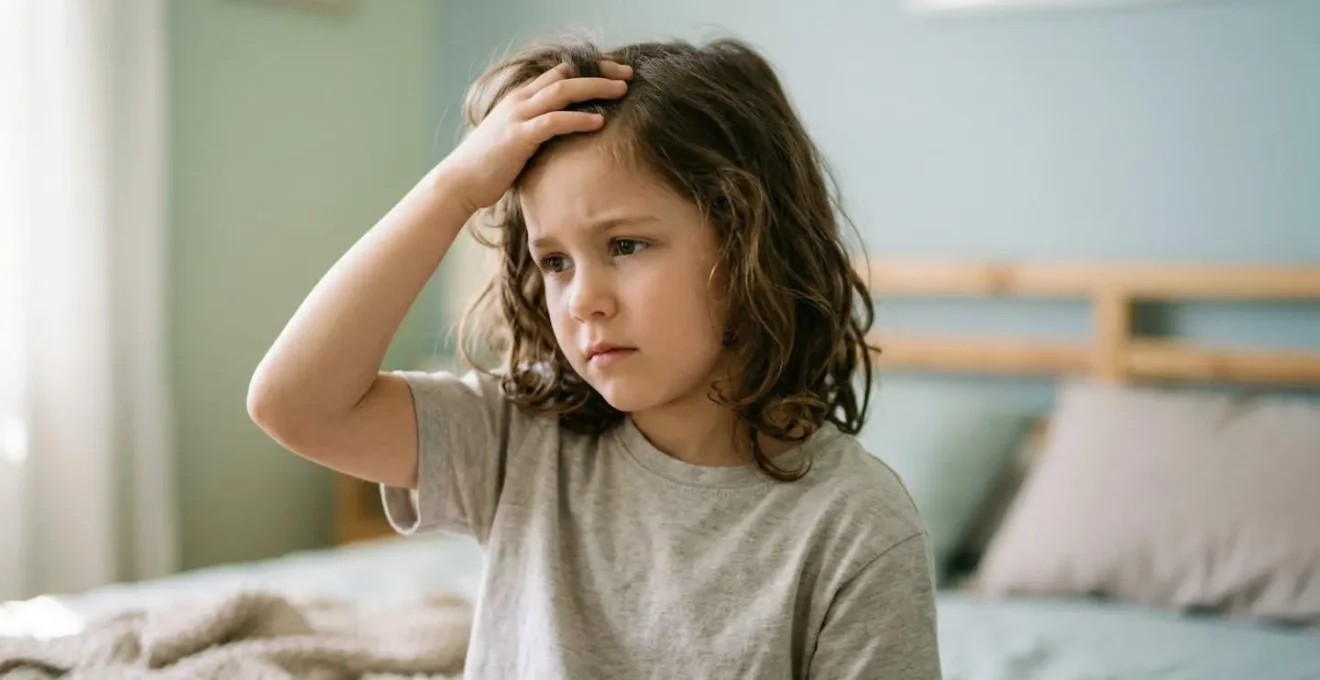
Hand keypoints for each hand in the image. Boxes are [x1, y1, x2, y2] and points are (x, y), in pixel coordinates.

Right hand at [436, 60, 632, 213]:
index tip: (616, 74)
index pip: (560, 73)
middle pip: (567, 75)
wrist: (460, 182)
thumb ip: (539, 131)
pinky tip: (599, 121)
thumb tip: (567, 139)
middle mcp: (520, 101)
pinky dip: (577, 119)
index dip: (590, 71)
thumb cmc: (490, 167)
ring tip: (622, 90)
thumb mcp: (518, 140)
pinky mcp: (518, 137)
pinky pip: (553, 122)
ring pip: (563, 91)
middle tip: (628, 75)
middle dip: (600, 73)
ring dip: (595, 88)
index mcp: (521, 99)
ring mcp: (518, 117)